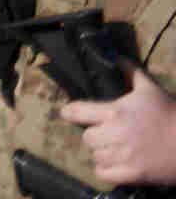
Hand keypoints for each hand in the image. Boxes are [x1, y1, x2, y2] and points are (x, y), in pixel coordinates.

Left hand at [63, 66, 175, 186]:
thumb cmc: (170, 114)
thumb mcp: (150, 90)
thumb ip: (131, 73)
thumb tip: (117, 59)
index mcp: (115, 112)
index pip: (78, 112)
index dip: (70, 112)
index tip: (66, 113)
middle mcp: (115, 134)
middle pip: (87, 137)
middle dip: (95, 134)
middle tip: (105, 133)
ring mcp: (123, 156)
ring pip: (95, 155)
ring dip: (101, 152)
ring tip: (113, 148)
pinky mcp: (132, 174)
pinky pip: (103, 173)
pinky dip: (106, 170)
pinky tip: (115, 164)